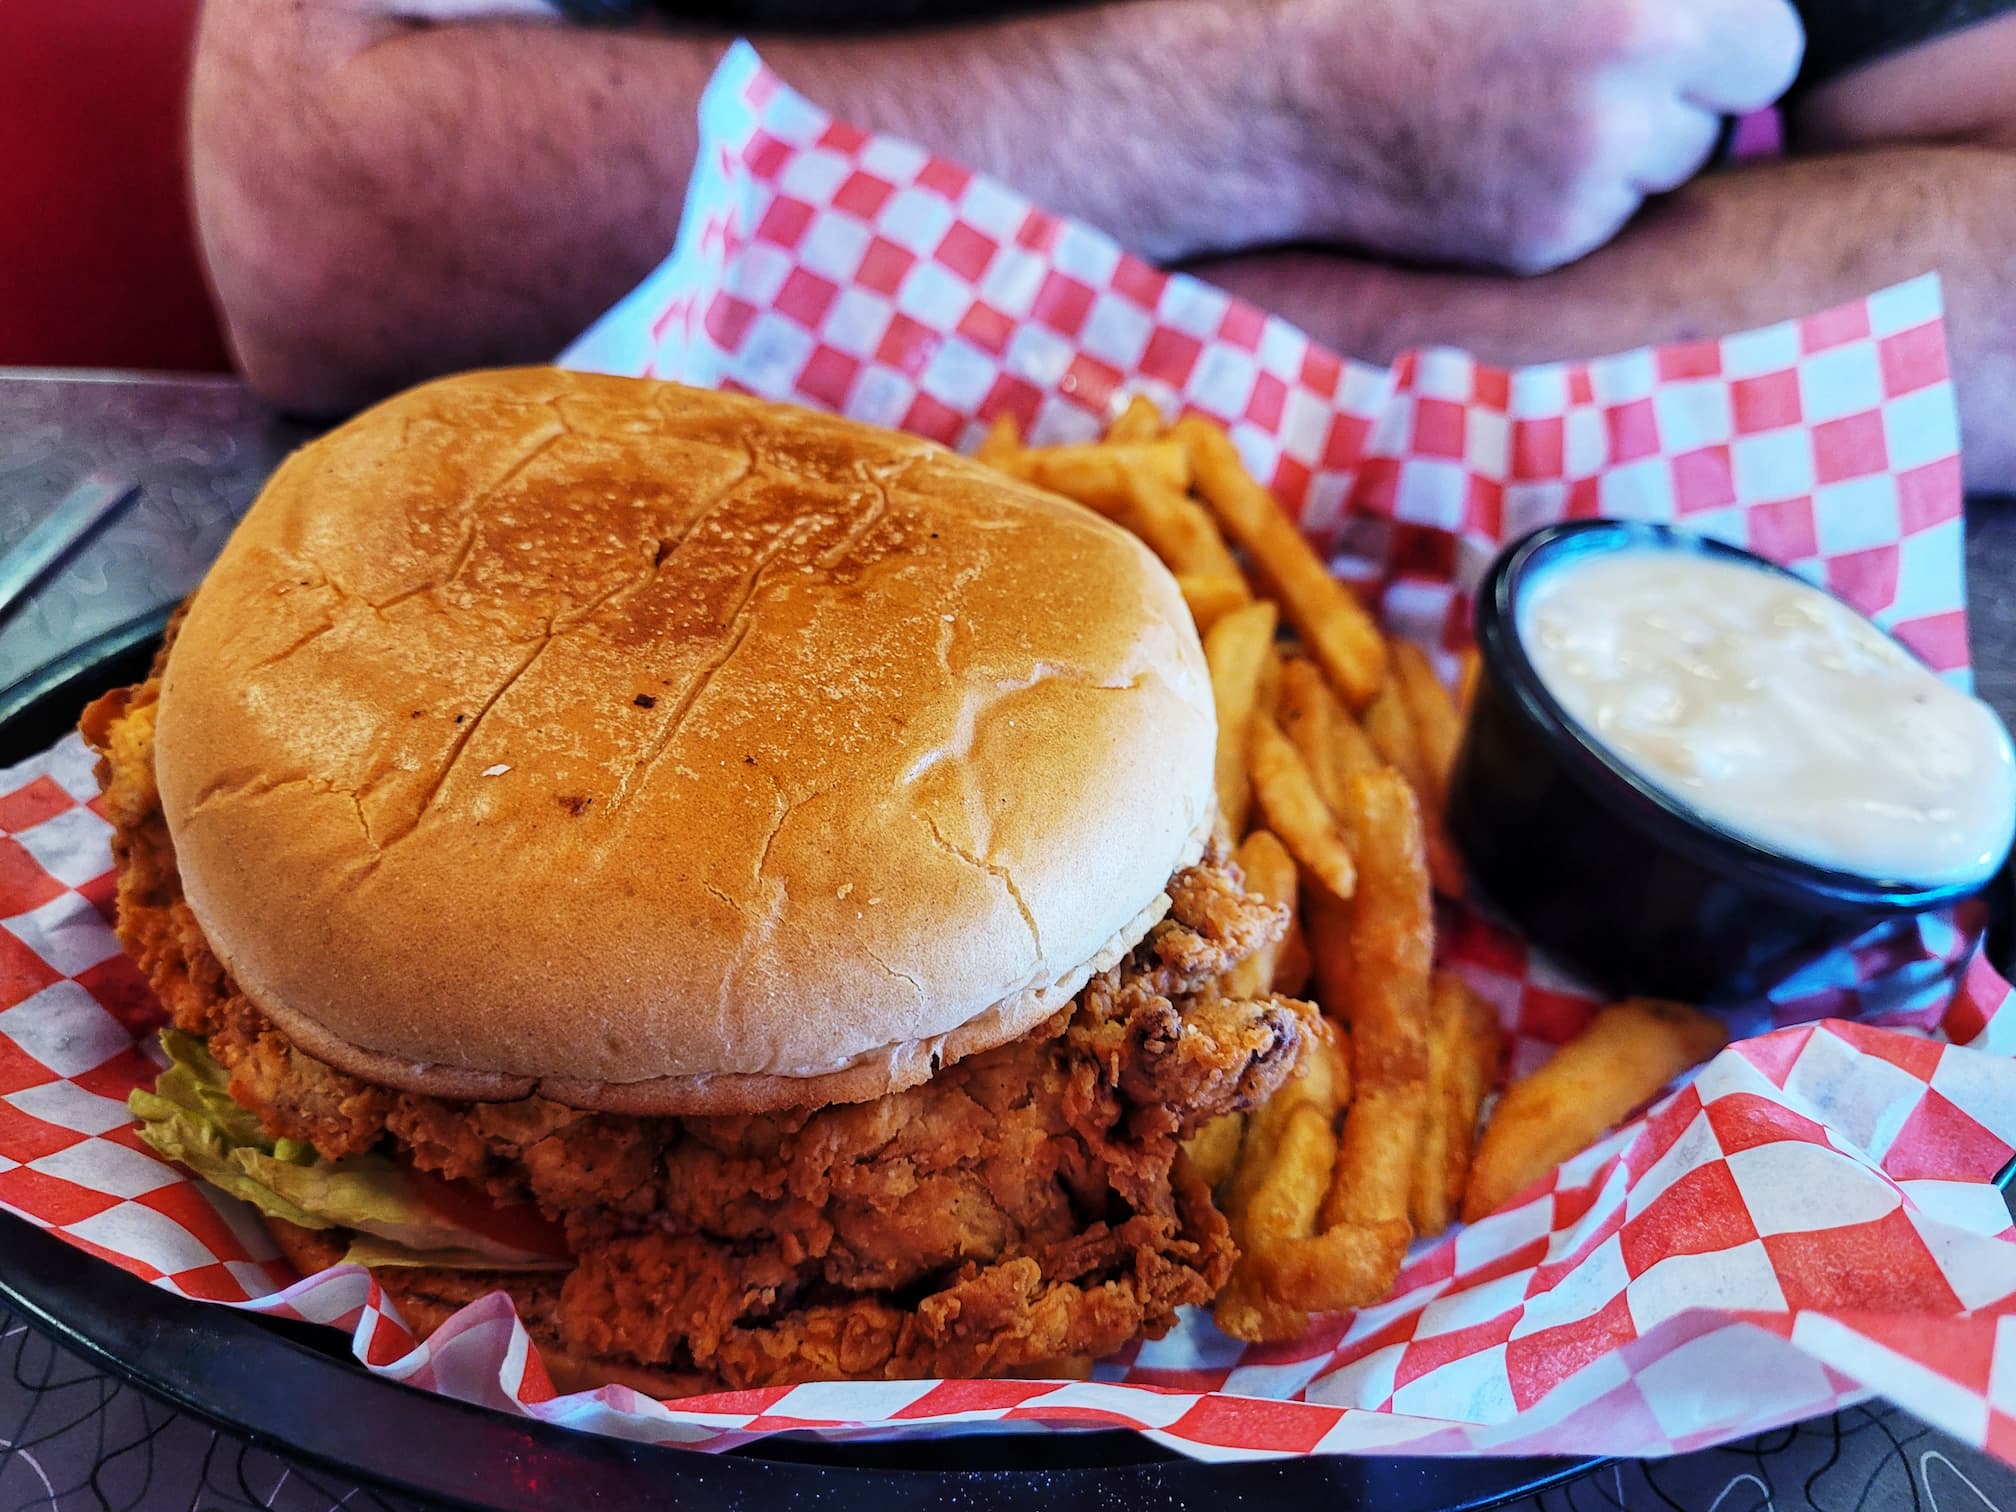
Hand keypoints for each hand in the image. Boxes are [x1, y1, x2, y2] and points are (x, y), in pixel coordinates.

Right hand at [1272, 0, 1804, 271]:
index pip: (1768, 42)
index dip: (1718, 37)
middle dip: (1683, 91)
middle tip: (1589, 74)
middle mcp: (1634, 69)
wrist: (1278, 93)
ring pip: (1668, 168)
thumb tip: (1697, 21)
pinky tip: (1488, 161)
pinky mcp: (1544, 242)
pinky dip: (1563, 200)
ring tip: (1522, 111)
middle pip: (1731, 107)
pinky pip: (1601, 223)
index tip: (1663, 38)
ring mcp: (1591, 167)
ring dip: (1625, 146)